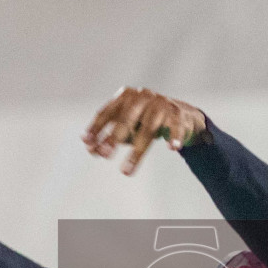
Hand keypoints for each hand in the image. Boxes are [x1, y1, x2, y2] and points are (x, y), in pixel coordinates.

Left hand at [82, 87, 206, 175]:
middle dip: (115, 137)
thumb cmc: (144, 121)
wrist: (179, 115)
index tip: (87, 143)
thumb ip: (107, 136)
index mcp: (125, 96)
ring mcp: (161, 104)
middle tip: (105, 154)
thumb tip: (90, 148)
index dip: (97, 127)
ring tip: (126, 171)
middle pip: (127, 119)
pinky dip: (174, 137)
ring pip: (148, 128)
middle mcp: (143, 96)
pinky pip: (175, 126)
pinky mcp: (177, 114)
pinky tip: (172, 148)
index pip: (108, 112)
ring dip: (137, 152)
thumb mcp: (125, 128)